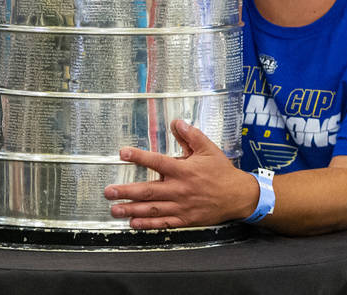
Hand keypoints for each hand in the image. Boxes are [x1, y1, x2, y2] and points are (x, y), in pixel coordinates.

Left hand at [103, 119, 257, 228]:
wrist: (238, 196)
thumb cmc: (222, 172)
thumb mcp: (208, 148)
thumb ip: (191, 135)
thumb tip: (176, 122)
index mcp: (184, 170)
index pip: (157, 162)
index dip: (139, 157)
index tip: (122, 153)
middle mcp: (179, 189)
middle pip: (148, 191)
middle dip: (126, 192)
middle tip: (108, 192)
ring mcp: (181, 206)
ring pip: (152, 209)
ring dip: (131, 209)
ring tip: (114, 209)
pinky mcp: (185, 219)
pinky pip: (163, 223)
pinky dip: (147, 224)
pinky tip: (133, 223)